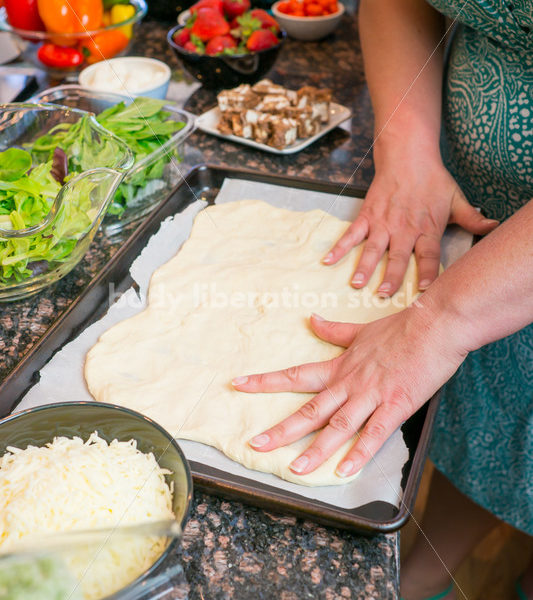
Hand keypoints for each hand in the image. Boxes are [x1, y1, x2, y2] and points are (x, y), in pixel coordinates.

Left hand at [232, 310, 466, 477]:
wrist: (435, 324)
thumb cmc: (401, 327)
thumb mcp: (360, 330)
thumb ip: (334, 331)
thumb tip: (311, 319)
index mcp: (340, 367)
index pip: (296, 375)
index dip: (266, 381)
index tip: (239, 384)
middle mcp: (349, 384)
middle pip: (309, 409)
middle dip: (281, 428)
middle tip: (255, 444)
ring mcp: (371, 396)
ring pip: (337, 426)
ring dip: (315, 449)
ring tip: (294, 469)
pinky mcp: (396, 405)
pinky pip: (374, 433)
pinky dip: (359, 453)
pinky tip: (344, 470)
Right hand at [323, 156, 498, 295]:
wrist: (409, 156)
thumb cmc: (433, 179)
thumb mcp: (457, 198)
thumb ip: (472, 218)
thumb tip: (493, 227)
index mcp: (427, 228)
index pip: (429, 256)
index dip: (429, 273)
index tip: (425, 290)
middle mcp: (404, 229)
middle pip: (398, 258)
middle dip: (391, 278)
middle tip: (383, 295)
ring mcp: (383, 223)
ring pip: (373, 249)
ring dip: (364, 267)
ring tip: (357, 284)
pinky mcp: (367, 215)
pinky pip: (351, 234)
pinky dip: (339, 248)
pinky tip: (328, 261)